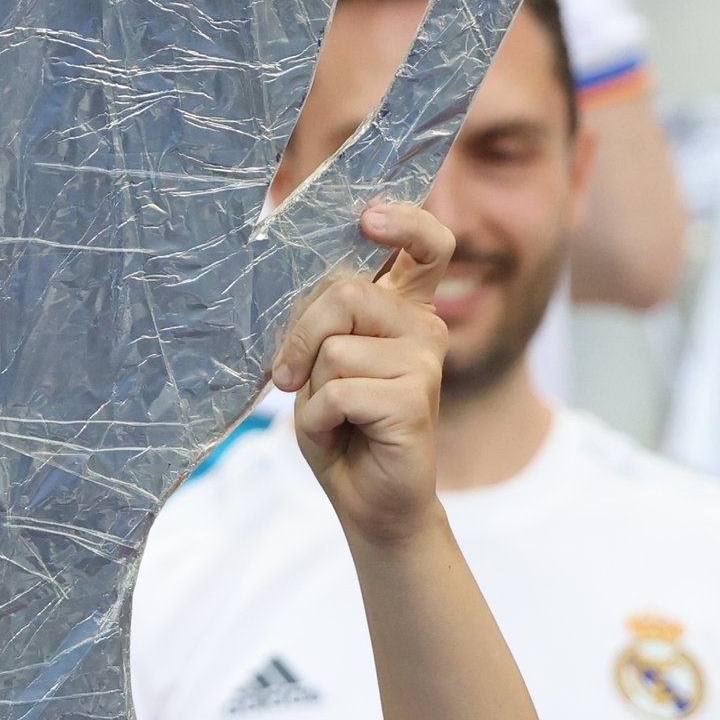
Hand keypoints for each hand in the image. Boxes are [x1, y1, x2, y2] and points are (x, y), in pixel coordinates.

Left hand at [272, 198, 454, 546]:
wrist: (370, 502)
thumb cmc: (342, 430)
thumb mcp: (324, 364)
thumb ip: (327, 321)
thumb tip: (317, 293)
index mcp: (404, 310)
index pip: (427, 246)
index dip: (404, 221)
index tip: (372, 217)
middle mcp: (424, 328)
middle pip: (346, 292)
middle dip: (302, 336)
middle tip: (292, 377)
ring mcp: (426, 361)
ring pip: (335, 347)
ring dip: (312, 390)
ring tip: (333, 416)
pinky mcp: (415, 398)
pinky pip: (338, 390)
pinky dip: (319, 420)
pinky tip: (341, 435)